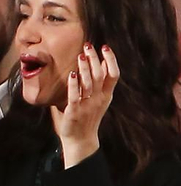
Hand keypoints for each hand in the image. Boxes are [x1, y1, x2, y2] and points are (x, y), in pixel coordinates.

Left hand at [51, 44, 118, 168]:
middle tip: (88, 45)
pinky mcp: (75, 111)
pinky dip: (73, 85)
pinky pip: (75, 96)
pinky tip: (72, 74)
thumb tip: (98, 63)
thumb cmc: (88, 116)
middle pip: (100, 75)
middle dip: (95, 59)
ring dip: (85, 68)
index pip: (113, 75)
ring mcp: (88, 105)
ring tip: (81, 55)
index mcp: (106, 95)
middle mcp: (99, 99)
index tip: (105, 47)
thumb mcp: (98, 99)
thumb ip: (98, 83)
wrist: (81, 139)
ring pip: (89, 84)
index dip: (111, 60)